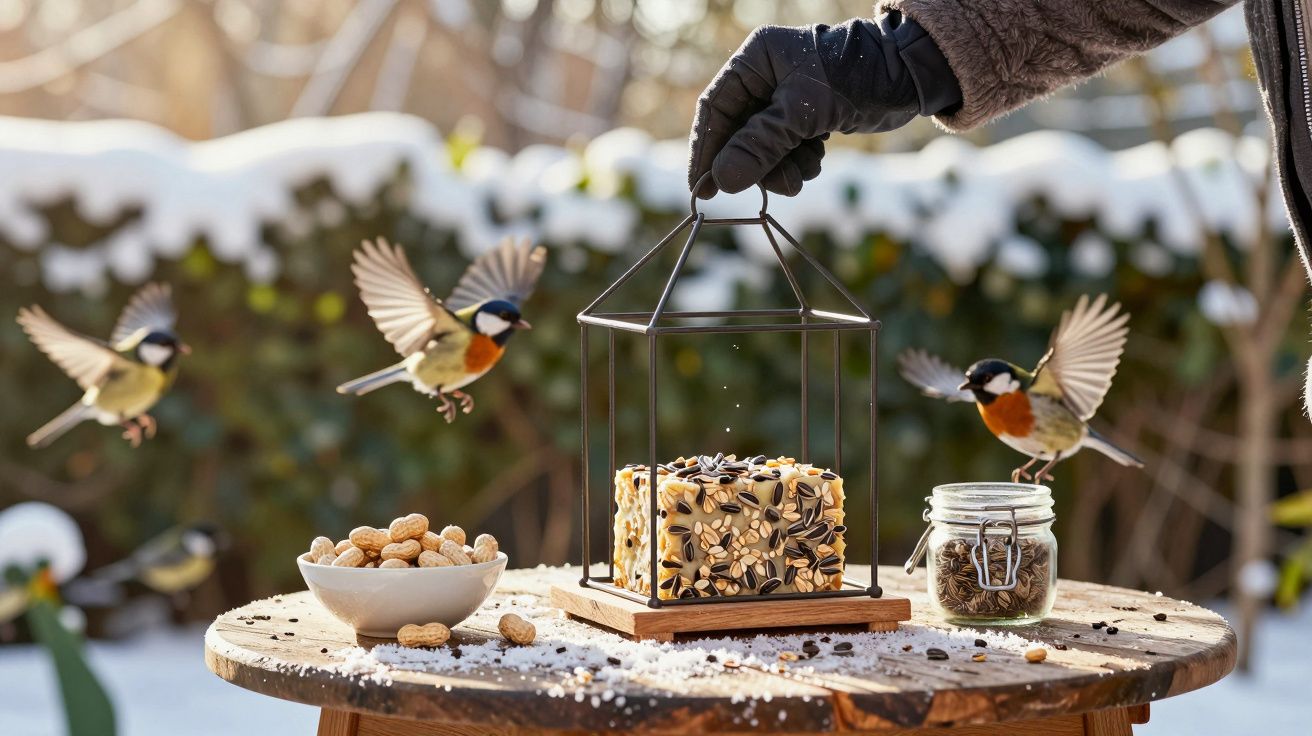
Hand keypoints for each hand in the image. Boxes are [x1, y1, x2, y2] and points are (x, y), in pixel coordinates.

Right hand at [687, 14, 958, 198]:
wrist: (910, 75)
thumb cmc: (857, 78)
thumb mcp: (805, 112)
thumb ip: (761, 145)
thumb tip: (721, 181)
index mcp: (756, 60)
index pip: (715, 110)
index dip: (706, 152)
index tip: (702, 191)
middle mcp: (765, 77)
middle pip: (738, 135)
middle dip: (756, 166)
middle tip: (776, 187)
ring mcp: (785, 99)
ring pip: (763, 148)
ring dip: (780, 169)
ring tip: (804, 174)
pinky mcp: (806, 117)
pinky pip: (786, 150)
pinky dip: (798, 163)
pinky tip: (816, 161)